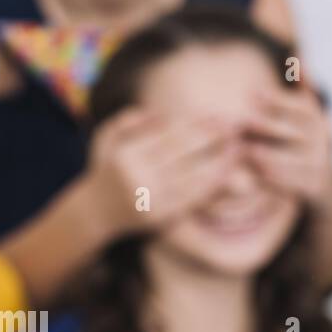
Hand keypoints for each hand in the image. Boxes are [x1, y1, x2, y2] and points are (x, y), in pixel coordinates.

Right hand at [82, 108, 241, 238]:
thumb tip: (160, 113)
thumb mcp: (105, 138)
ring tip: (238, 148)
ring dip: (219, 161)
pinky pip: (191, 198)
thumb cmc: (106, 169)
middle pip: (183, 151)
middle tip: (234, 126)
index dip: (196, 124)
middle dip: (211, 137)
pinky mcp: (160, 217)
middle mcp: (137, 177)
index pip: (168, 134)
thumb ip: (128, 120)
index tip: (216, 117)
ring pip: (192, 176)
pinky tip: (226, 172)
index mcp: (126, 155)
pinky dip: (212, 184)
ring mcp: (150, 199)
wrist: (94, 213)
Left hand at [242, 87, 331, 208]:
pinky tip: (250, 174)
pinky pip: (291, 182)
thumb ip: (301, 89)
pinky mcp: (313, 186)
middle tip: (240, 120)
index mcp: (319, 121)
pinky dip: (271, 178)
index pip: (301, 107)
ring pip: (292, 158)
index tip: (253, 92)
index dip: (278, 100)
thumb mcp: (305, 115)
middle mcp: (323, 141)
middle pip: (294, 132)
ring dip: (265, 153)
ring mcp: (320, 164)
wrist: (322, 182)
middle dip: (265, 125)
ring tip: (242, 148)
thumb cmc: (303, 141)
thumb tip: (296, 57)